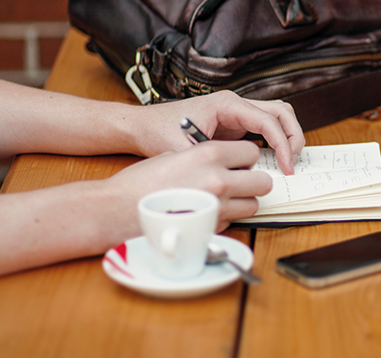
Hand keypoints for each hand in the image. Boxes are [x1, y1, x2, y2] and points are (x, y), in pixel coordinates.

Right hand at [105, 140, 271, 230]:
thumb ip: (205, 157)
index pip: (252, 152)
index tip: (240, 162)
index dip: (246, 158)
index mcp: (209, 154)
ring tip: (223, 199)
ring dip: (243, 202)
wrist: (117, 210)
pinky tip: (207, 212)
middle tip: (241, 182)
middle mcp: (218, 179)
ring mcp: (217, 207)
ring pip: (253, 205)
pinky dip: (226, 218)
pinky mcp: (211, 229)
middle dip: (253, 182)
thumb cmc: (141, 182)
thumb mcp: (174, 155)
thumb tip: (225, 163)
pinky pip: (233, 221)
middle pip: (262, 182)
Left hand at [129, 91, 304, 173]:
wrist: (143, 125)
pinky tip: (273, 161)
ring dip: (288, 136)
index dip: (282, 144)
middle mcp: (235, 103)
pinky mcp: (236, 123)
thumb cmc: (159, 132)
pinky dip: (276, 141)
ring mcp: (237, 112)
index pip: (268, 120)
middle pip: (281, 112)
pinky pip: (266, 127)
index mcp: (226, 104)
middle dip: (293, 137)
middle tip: (293, 163)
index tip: (286, 166)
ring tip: (288, 161)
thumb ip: (212, 162)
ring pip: (277, 116)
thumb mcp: (184, 151)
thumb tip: (238, 178)